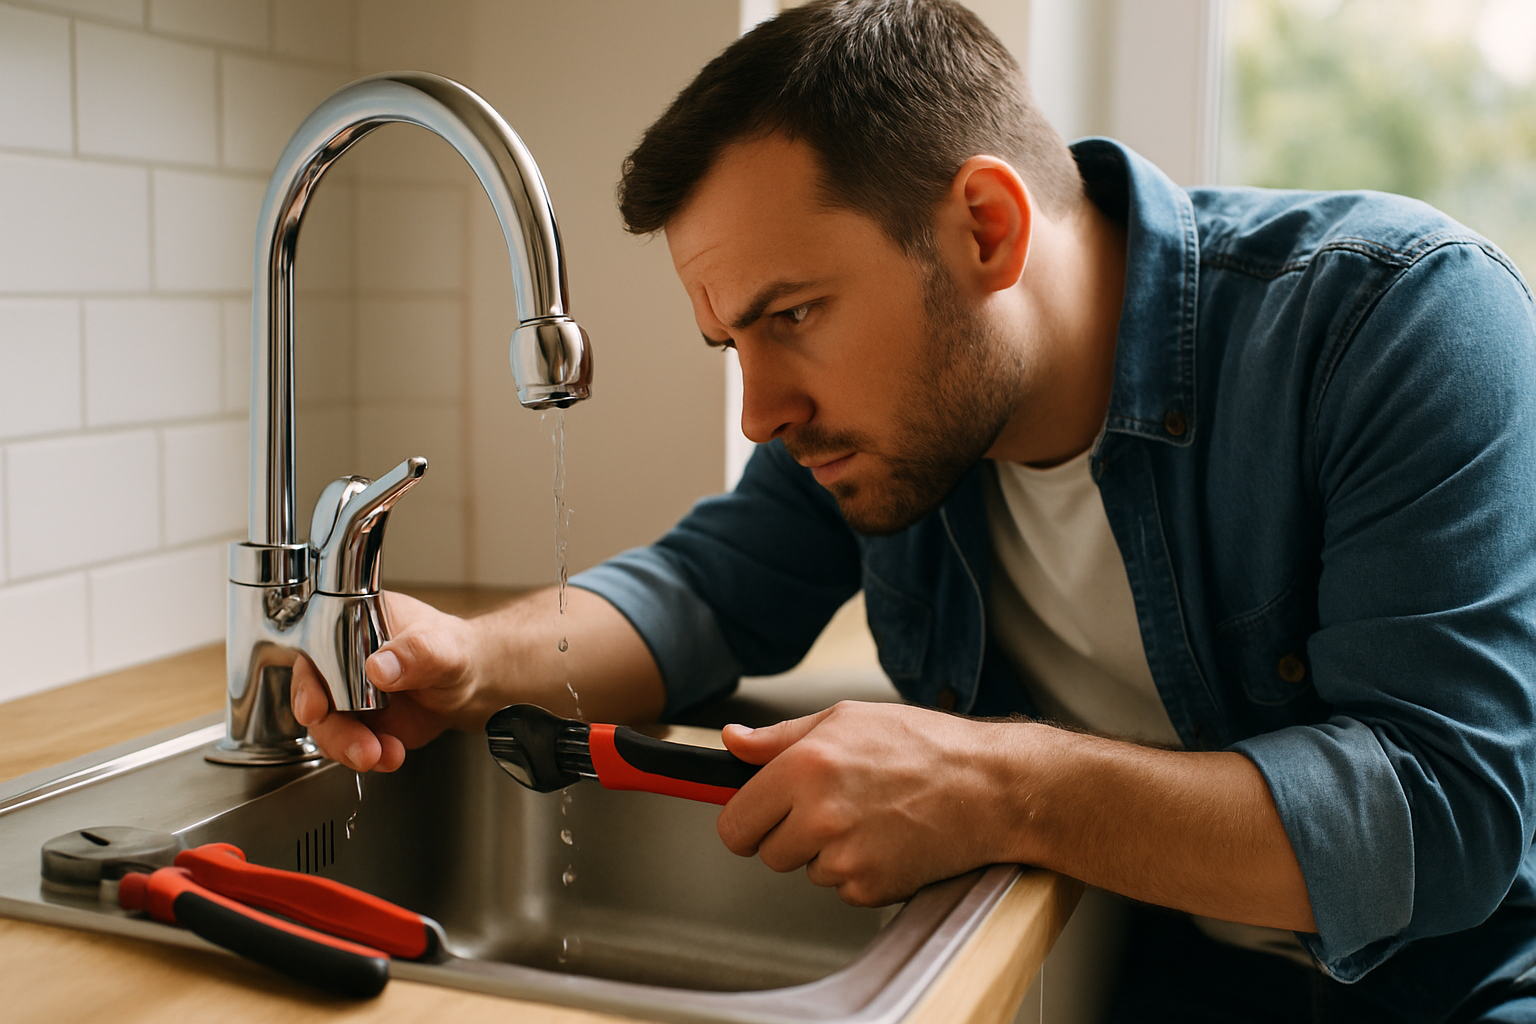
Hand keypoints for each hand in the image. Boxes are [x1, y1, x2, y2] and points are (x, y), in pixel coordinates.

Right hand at [291, 592, 488, 772]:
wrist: (470, 683)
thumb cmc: (455, 650)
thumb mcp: (443, 647)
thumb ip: (416, 652)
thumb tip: (379, 667)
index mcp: (357, 622)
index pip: (317, 648)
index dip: (309, 680)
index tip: (315, 707)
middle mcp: (343, 658)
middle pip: (313, 695)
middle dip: (332, 727)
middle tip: (359, 745)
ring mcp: (348, 693)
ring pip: (327, 726)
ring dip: (348, 747)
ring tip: (379, 754)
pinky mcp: (359, 722)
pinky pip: (348, 744)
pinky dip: (367, 755)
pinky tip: (391, 755)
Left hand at [716, 702, 1015, 905]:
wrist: (989, 787)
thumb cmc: (924, 746)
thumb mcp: (846, 719)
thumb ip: (778, 737)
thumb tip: (733, 741)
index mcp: (805, 768)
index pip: (734, 823)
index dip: (746, 820)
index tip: (757, 818)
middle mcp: (820, 815)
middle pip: (767, 853)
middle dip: (789, 835)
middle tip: (830, 808)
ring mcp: (847, 857)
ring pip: (806, 870)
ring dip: (828, 853)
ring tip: (871, 816)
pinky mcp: (873, 888)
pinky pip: (843, 888)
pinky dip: (860, 871)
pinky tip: (888, 840)